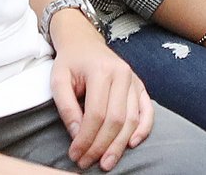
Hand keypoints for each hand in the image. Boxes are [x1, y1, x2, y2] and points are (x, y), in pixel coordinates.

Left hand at [48, 13, 152, 170]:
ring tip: (106, 162)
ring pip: (131, 119)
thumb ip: (66, 107)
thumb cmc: (70, 62)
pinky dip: (143, 129)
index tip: (75, 154)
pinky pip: (147, 110)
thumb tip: (78, 135)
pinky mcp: (139, 85)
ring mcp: (133, 79)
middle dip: (101, 146)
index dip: (86, 138)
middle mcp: (122, 74)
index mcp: (101, 70)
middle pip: (116, 120)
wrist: (83, 41)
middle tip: (86, 162)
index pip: (96, 114)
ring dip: (119, 145)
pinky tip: (132, 144)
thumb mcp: (59, 80)